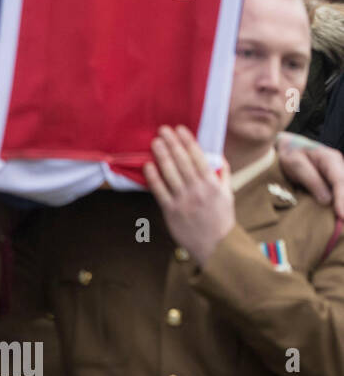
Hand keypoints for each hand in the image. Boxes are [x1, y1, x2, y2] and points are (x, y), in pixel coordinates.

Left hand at [142, 125, 234, 265]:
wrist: (216, 246)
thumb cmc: (221, 219)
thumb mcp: (228, 195)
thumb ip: (223, 175)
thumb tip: (218, 157)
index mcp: (212, 184)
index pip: (198, 157)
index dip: (188, 141)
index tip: (180, 129)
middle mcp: (198, 190)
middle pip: (182, 161)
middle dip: (172, 143)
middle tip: (163, 129)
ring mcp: (184, 200)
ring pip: (170, 173)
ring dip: (162, 155)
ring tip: (155, 142)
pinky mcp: (171, 211)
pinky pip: (160, 190)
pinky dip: (153, 176)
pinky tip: (148, 164)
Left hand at [277, 132, 343, 218]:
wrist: (288, 146)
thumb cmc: (289, 154)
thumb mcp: (295, 163)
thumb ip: (310, 180)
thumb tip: (327, 200)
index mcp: (330, 159)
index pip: (340, 181)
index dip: (342, 199)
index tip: (342, 215)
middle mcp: (339, 166)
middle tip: (343, 223)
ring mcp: (338, 173)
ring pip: (343, 189)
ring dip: (343, 205)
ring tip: (341, 223)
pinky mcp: (334, 181)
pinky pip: (339, 191)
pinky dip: (339, 203)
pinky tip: (338, 215)